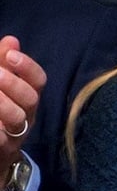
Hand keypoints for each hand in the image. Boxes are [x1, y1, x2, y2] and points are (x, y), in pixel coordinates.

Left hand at [0, 36, 44, 169]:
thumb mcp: (1, 84)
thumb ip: (3, 63)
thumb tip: (11, 40)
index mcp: (28, 97)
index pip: (38, 80)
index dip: (27, 67)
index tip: (10, 55)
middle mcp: (27, 115)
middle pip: (30, 98)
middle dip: (13, 84)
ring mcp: (15, 134)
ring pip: (17, 118)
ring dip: (2, 104)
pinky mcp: (2, 150)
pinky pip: (1, 140)